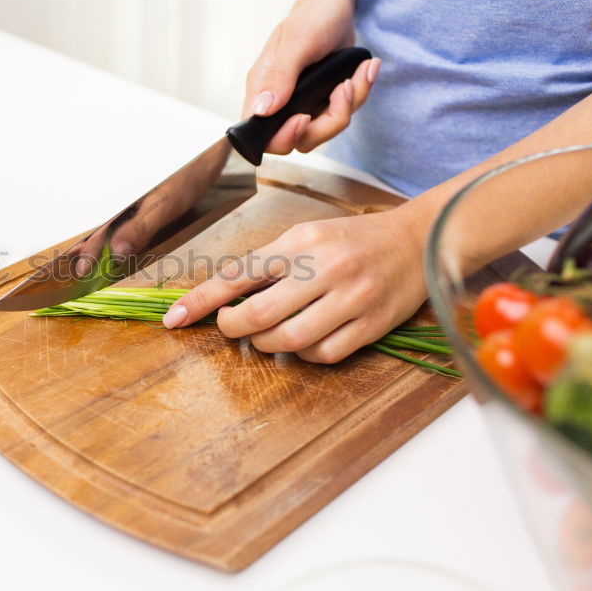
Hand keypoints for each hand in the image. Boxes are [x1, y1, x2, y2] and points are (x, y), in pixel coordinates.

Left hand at [162, 206, 428, 363]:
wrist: (418, 239)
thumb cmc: (352, 240)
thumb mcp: (307, 235)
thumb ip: (269, 262)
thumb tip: (224, 295)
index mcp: (302, 241)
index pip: (238, 274)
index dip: (201, 300)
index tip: (174, 318)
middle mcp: (325, 267)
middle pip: (258, 314)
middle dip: (233, 328)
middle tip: (230, 327)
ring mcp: (351, 298)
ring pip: (288, 339)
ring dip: (266, 344)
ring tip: (266, 336)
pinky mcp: (372, 325)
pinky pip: (323, 354)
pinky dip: (303, 355)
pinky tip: (302, 342)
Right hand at [245, 0, 379, 154]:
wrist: (335, 2)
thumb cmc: (313, 15)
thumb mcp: (297, 41)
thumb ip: (280, 75)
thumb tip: (261, 110)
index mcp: (262, 89)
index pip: (261, 135)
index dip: (282, 137)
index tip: (303, 118)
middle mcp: (280, 101)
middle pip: (297, 141)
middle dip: (326, 124)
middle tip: (340, 90)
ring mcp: (302, 103)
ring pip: (323, 130)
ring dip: (348, 105)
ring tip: (357, 73)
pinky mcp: (323, 101)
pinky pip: (342, 113)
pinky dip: (359, 93)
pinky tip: (365, 68)